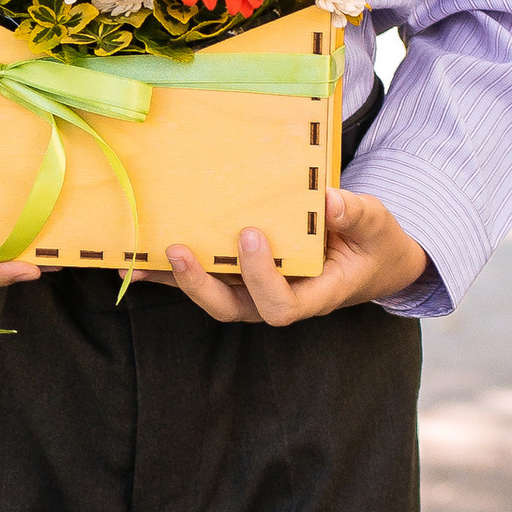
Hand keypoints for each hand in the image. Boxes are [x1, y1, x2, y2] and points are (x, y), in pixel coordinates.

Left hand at [165, 185, 426, 326]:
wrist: (369, 258)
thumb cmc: (372, 243)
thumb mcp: (375, 224)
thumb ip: (355, 215)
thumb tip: (330, 202)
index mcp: (316, 294)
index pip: (282, 306)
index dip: (262, 278)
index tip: (251, 235)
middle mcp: (280, 299)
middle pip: (235, 309)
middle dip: (203, 285)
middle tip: (180, 250)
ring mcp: (257, 291)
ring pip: (213, 297)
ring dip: (176, 281)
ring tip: (139, 261)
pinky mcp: (242, 278)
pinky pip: (205, 279)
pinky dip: (170, 273)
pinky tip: (136, 260)